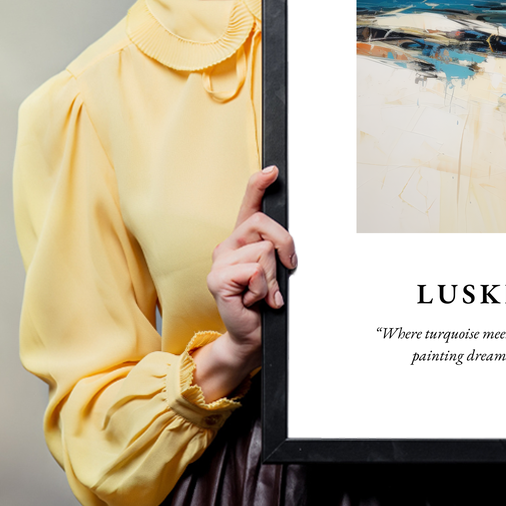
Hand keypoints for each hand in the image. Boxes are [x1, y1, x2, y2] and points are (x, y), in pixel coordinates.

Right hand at [192, 166, 296, 400]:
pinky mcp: (217, 279)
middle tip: (286, 270)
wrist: (252, 335)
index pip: (249, 204)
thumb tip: (288, 243)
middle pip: (264, 224)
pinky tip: (254, 300)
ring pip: (264, 251)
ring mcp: (219, 261)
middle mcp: (228, 245)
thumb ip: (278, 251)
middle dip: (285, 246)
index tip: (273, 170)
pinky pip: (254, 271)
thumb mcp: (277, 271)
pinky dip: (263, 289)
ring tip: (264, 293)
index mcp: (243, 240)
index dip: (259, 185)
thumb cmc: (265, 302)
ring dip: (273, 277)